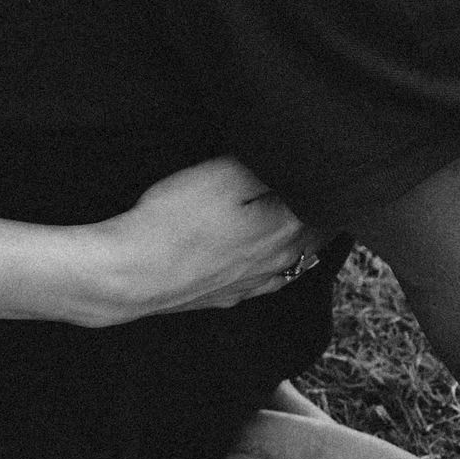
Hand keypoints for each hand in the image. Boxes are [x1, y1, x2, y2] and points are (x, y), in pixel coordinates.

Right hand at [88, 157, 321, 324]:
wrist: (133, 274)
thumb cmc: (175, 220)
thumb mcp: (222, 173)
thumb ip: (266, 167)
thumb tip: (296, 163)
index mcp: (285, 227)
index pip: (326, 204)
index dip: (325, 184)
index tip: (323, 169)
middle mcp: (278, 260)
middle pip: (316, 233)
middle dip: (319, 210)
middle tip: (316, 187)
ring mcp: (253, 282)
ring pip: (296, 260)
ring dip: (303, 240)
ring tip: (304, 221)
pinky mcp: (227, 295)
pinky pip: (267, 281)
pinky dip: (276, 267)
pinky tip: (269, 263)